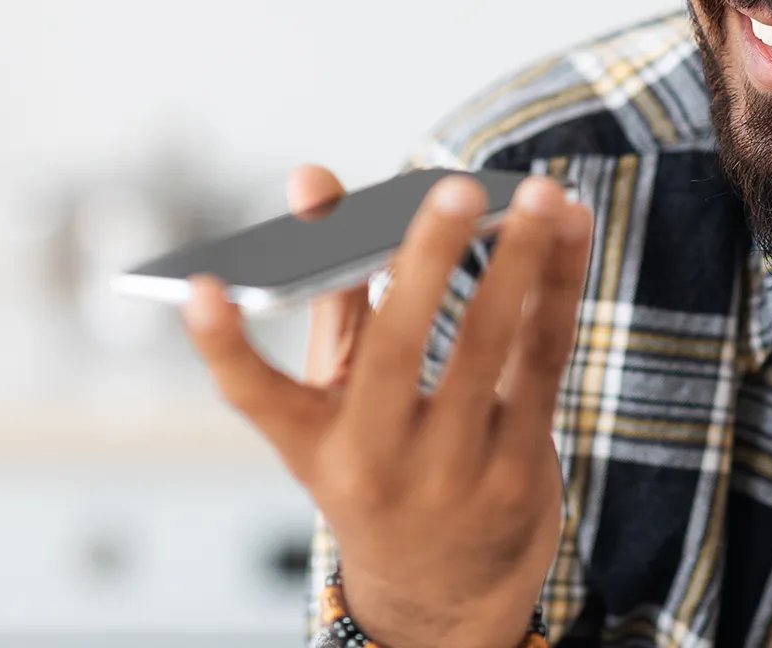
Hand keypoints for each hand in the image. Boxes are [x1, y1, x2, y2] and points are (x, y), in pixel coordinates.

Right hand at [180, 164, 592, 647]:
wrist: (447, 591)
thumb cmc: (378, 460)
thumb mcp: (335, 401)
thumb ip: (329, 289)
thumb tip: (313, 179)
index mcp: (311, 445)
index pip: (252, 395)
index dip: (221, 343)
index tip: (200, 288)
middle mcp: (376, 463)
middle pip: (398, 352)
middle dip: (428, 262)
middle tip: (458, 188)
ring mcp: (454, 472)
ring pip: (490, 349)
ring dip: (522, 263)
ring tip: (540, 193)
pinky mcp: (521, 467)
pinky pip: (545, 361)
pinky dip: (560, 288)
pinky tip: (571, 228)